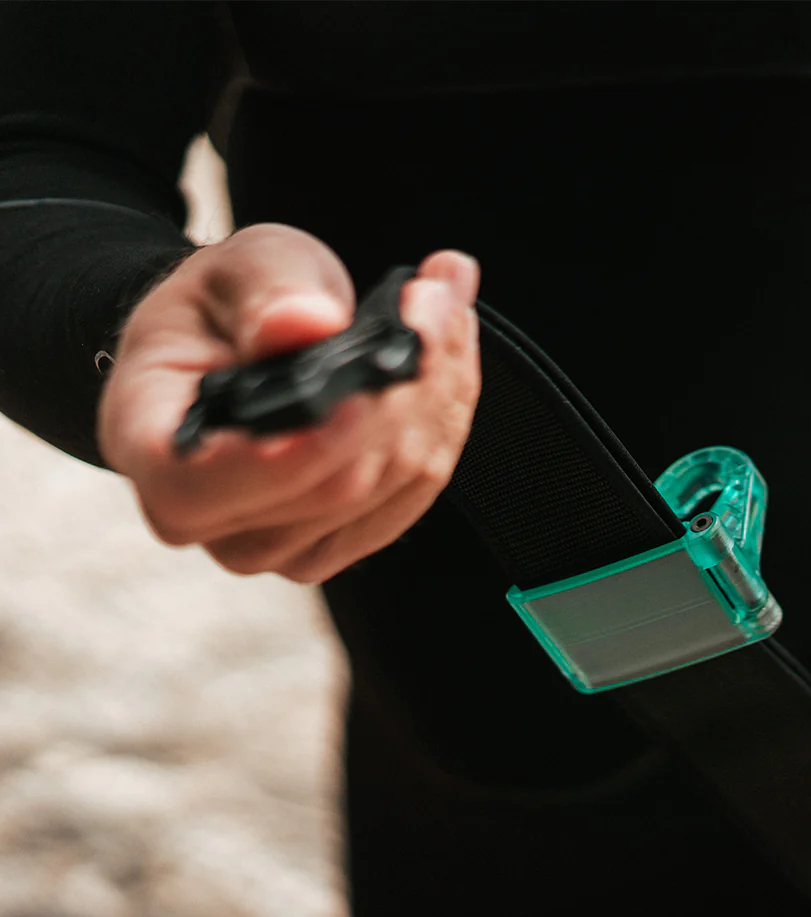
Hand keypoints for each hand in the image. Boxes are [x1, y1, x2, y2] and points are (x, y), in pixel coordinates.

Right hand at [98, 223, 480, 582]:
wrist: (240, 345)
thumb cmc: (224, 310)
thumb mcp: (234, 269)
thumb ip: (264, 290)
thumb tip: (305, 323)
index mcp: (155, 454)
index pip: (205, 485)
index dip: (296, 451)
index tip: (363, 391)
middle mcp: (214, 521)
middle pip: (334, 485)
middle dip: (403, 387)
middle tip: (437, 293)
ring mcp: (282, 545)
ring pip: (391, 485)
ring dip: (438, 391)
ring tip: (445, 305)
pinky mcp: (342, 541)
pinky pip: (417, 490)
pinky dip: (445, 417)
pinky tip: (448, 357)